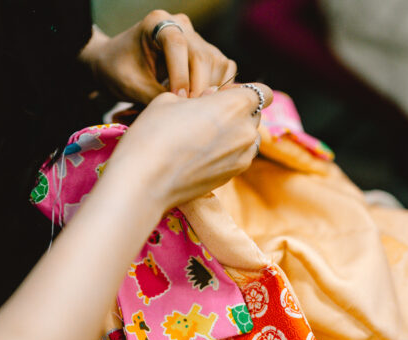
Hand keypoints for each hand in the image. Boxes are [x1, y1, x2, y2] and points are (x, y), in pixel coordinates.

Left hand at [80, 10, 237, 102]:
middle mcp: (181, 25)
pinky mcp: (207, 52)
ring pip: (217, 63)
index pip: (177, 45)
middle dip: (198, 87)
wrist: (118, 64)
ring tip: (192, 108)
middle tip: (187, 112)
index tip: (176, 99)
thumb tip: (185, 111)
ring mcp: (197, 38)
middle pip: (202, 55)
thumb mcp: (132, 85)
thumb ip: (157, 96)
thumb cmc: (119, 70)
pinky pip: (223, 68)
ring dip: (209, 90)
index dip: (180, 74)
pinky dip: (218, 87)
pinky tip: (202, 101)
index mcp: (157, 23)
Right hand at [108, 82, 273, 211]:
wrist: (145, 179)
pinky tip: (202, 154)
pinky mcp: (232, 176)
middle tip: (208, 115)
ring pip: (248, 138)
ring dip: (234, 133)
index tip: (224, 95)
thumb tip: (208, 100)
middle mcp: (246, 131)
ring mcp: (242, 157)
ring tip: (205, 136)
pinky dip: (227, 152)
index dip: (244, 91)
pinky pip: (238, 157)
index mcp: (236, 104)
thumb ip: (198, 97)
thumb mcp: (170, 100)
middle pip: (254, 115)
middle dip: (238, 112)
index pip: (262, 92)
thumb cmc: (154, 133)